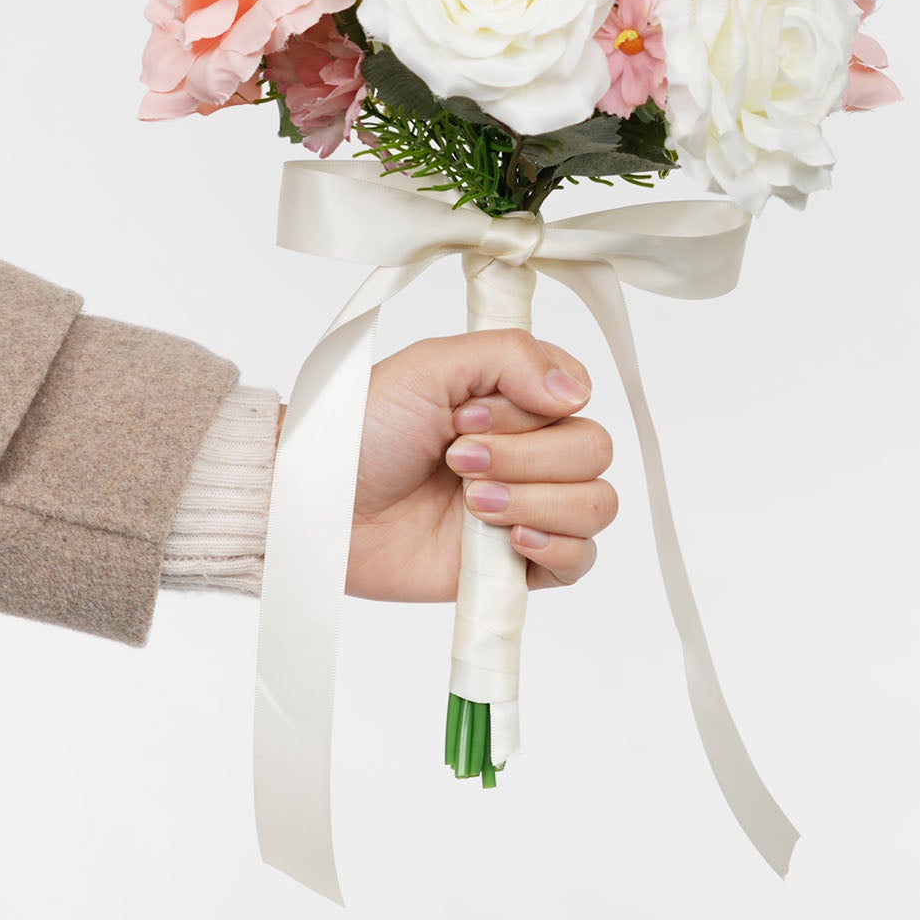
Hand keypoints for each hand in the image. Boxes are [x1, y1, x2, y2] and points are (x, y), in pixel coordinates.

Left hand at [344, 331, 617, 600]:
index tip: (470, 414)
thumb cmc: (363, 432)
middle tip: (457, 460)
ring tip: (472, 504)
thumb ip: (509, 355)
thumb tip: (576, 392)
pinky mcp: (518, 564)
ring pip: (597, 504)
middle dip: (527, 456)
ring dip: (538, 501)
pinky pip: (581, 560)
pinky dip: (556, 546)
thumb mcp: (429, 366)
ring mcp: (529, 506)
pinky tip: (508, 539)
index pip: (578, 395)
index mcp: (515, 397)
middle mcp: (531, 449)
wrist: (322, 508)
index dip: (536, 407)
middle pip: (594, 448)